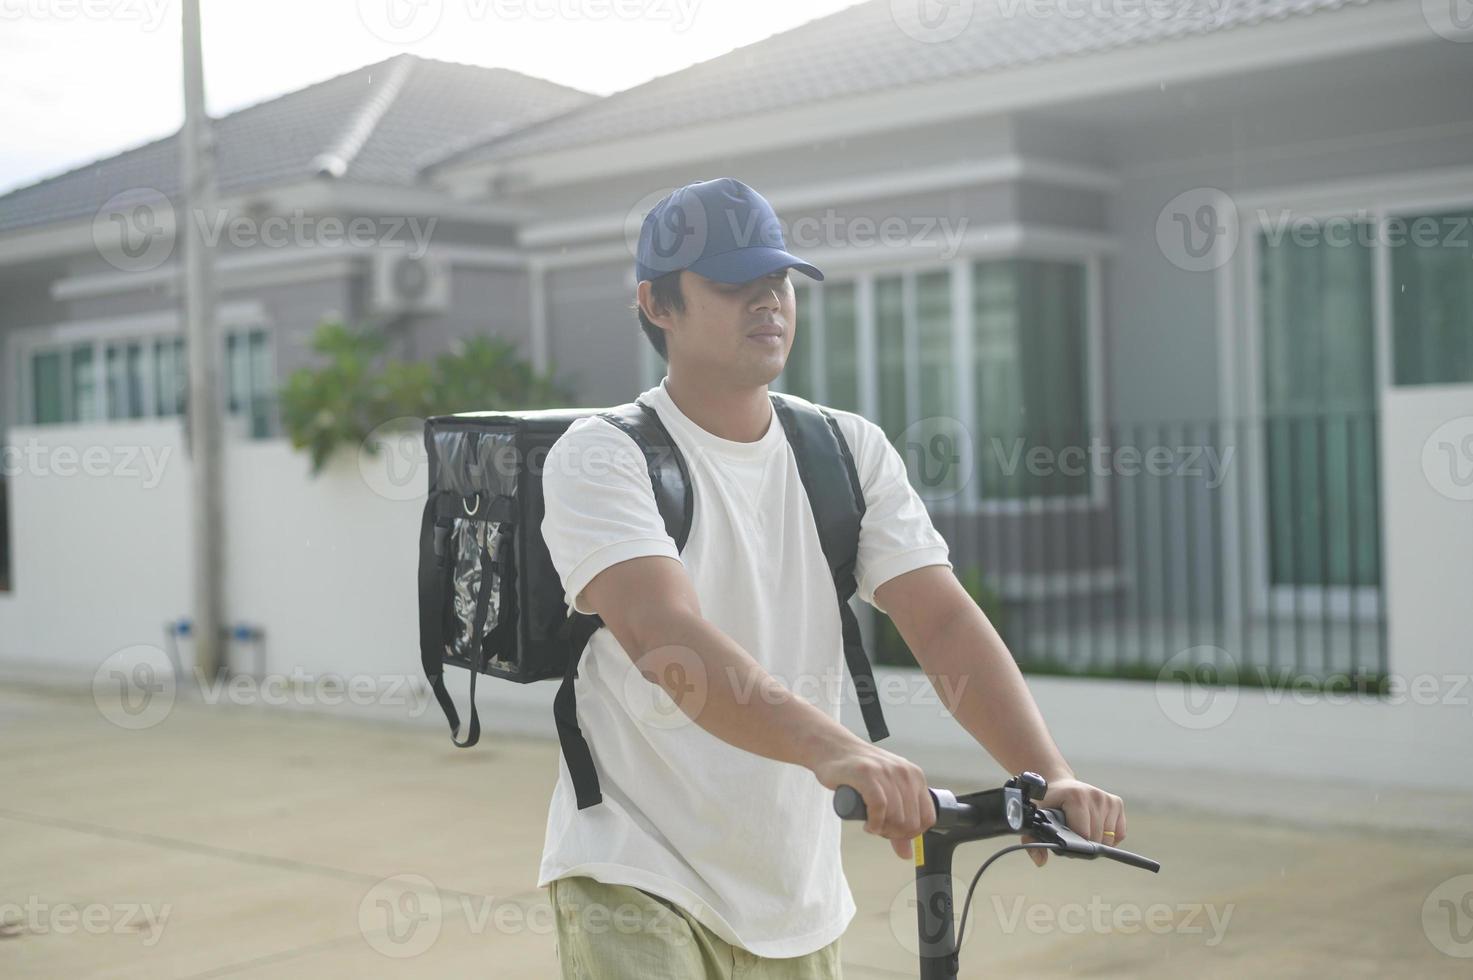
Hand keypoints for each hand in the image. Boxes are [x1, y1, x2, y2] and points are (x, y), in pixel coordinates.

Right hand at [811, 740, 936, 860]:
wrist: (833, 749)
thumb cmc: (860, 772)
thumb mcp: (886, 793)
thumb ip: (899, 822)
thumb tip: (907, 854)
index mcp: (915, 776)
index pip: (927, 818)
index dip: (912, 833)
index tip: (896, 833)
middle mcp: (904, 773)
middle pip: (911, 822)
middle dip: (895, 834)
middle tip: (880, 829)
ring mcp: (885, 772)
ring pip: (896, 817)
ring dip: (883, 830)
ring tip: (872, 826)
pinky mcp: (867, 774)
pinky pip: (879, 808)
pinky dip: (874, 824)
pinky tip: (868, 824)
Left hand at [1021, 776, 1125, 867]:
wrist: (1058, 784)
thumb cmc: (1047, 802)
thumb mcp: (1035, 818)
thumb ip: (1032, 840)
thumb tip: (1041, 862)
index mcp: (1076, 796)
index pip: (1083, 834)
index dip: (1073, 844)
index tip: (1064, 840)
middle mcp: (1095, 795)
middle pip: (1096, 838)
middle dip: (1084, 844)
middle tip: (1071, 836)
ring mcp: (1107, 799)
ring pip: (1108, 838)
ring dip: (1096, 841)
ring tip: (1081, 830)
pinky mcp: (1116, 803)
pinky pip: (1119, 833)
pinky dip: (1109, 838)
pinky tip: (1094, 829)